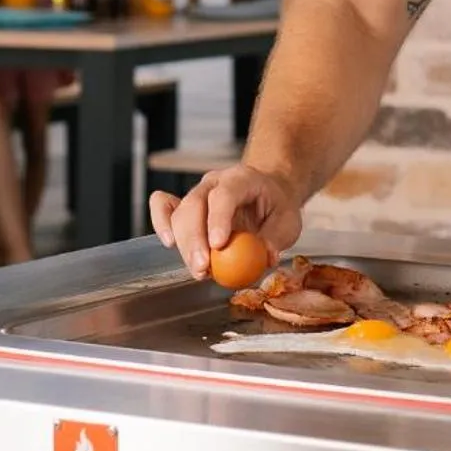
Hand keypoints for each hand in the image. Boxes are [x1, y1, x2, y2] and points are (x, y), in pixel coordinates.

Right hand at [148, 164, 303, 279]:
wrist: (268, 192)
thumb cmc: (277, 206)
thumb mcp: (289, 220)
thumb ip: (277, 237)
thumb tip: (265, 257)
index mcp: (241, 179)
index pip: (224, 195)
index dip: (218, 219)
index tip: (218, 246)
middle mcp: (214, 182)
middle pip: (195, 204)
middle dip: (195, 239)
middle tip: (203, 269)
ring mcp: (198, 192)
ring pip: (179, 213)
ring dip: (185, 245)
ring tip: (200, 272)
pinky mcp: (186, 205)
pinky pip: (164, 207)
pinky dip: (162, 223)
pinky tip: (169, 243)